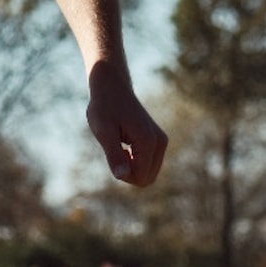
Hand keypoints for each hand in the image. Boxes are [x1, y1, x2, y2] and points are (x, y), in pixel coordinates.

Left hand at [86, 64, 167, 186]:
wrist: (112, 87)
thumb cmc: (104, 108)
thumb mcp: (104, 132)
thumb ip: (114, 155)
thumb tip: (122, 176)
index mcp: (148, 141)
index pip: (141, 178)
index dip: (123, 175)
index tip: (112, 155)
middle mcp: (160, 142)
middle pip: (148, 179)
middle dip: (129, 174)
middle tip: (115, 153)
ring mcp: (161, 141)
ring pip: (149, 173)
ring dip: (132, 168)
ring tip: (120, 148)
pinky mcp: (158, 140)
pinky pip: (149, 164)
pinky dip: (136, 162)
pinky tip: (125, 147)